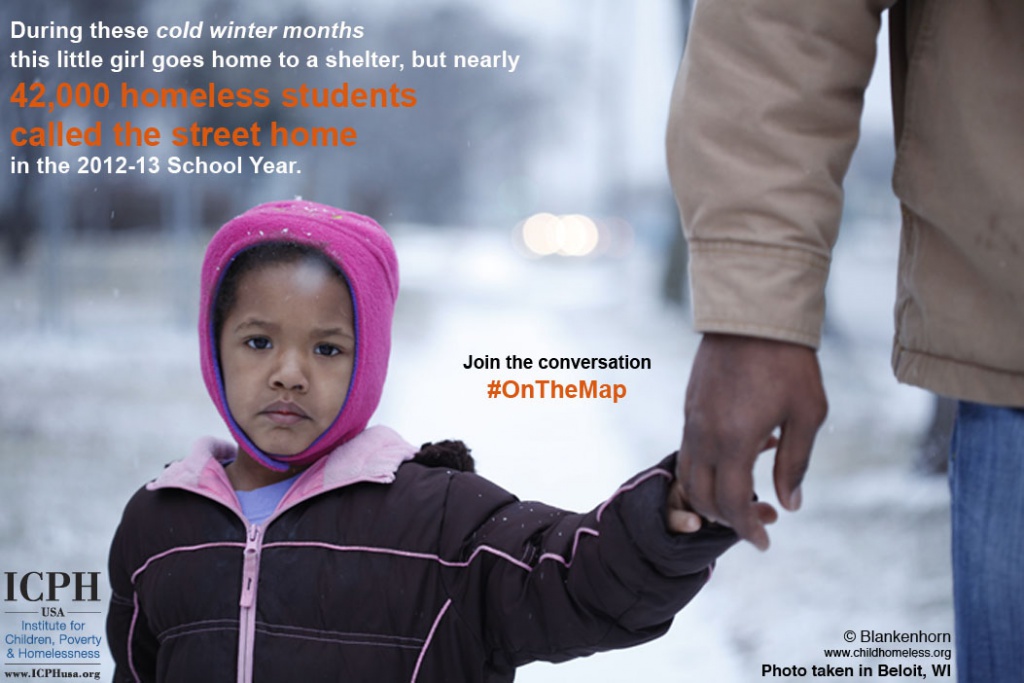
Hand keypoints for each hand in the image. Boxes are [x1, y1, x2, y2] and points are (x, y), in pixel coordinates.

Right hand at [677, 334, 827, 548]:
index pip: (732, 504)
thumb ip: (795, 463)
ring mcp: (692, 421)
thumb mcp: (807, 415)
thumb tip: (791, 504)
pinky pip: (688, 451)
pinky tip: (732, 463)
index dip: (747, 530)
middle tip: (756, 522)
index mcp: (734, 442)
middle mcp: (705, 436)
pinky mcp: (690, 407)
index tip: (763, 543)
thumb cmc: (788, 362)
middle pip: (703, 497)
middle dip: (727, 519)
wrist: (752, 314)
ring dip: (710, 497)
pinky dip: (705, 471)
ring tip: (740, 499)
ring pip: (689, 475)